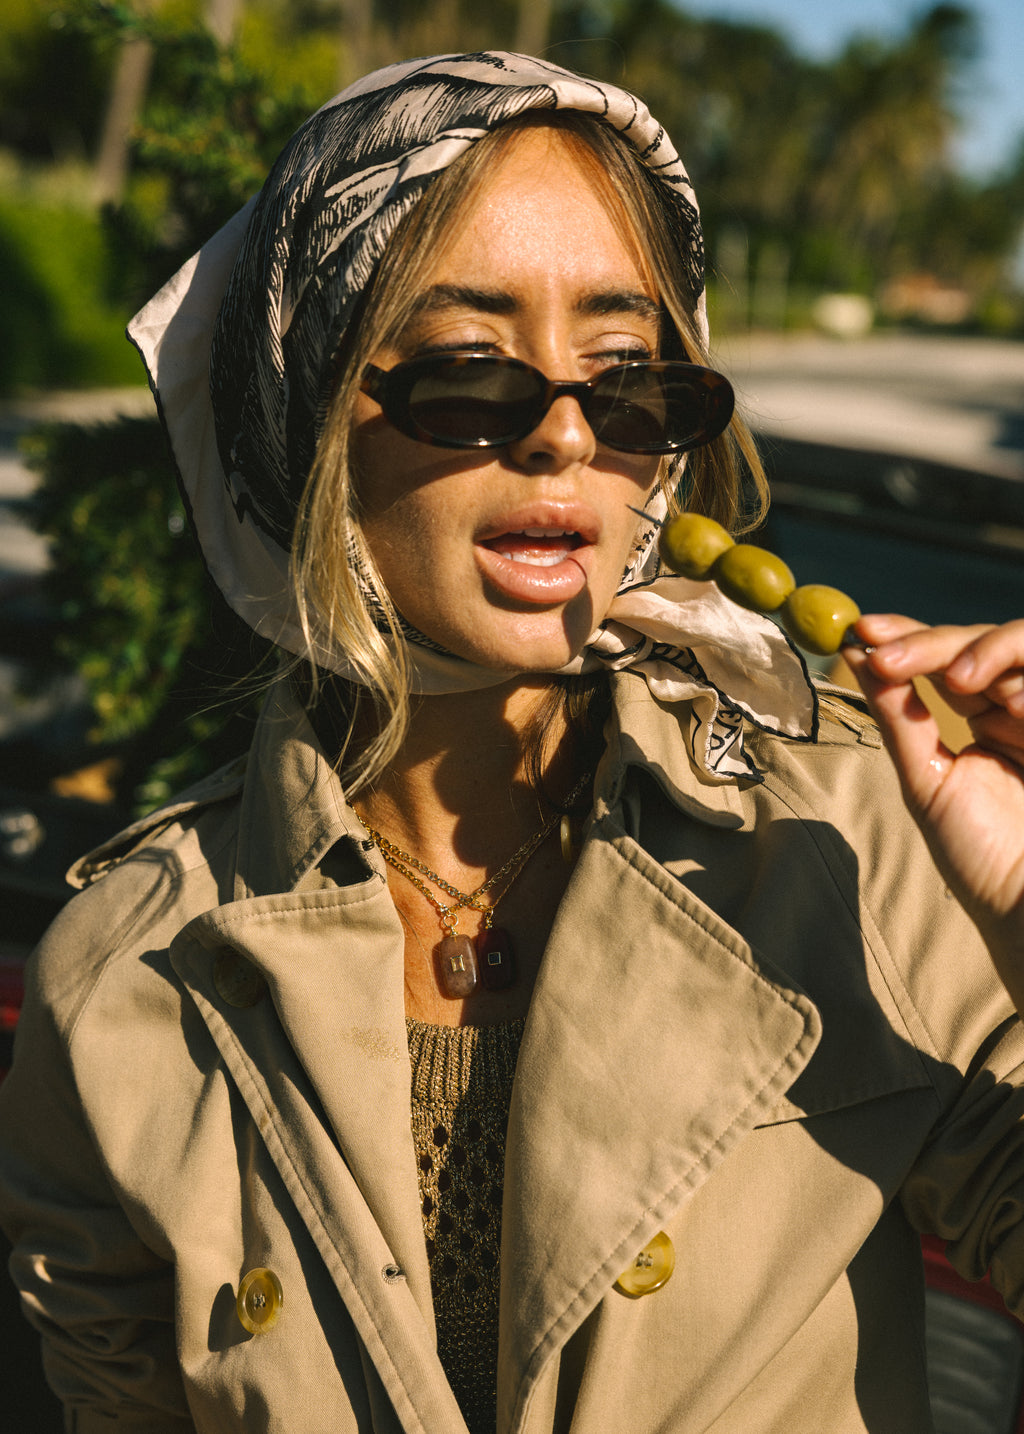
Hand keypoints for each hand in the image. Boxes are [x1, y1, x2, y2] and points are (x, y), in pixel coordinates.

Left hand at [844, 616, 1023, 991]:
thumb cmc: (980, 854)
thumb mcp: (927, 779)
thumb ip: (899, 718)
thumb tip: (856, 657)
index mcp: (979, 713)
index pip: (941, 655)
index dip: (903, 635)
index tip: (860, 630)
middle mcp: (1014, 703)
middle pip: (974, 642)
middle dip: (929, 643)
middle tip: (889, 656)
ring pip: (1016, 646)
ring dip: (984, 655)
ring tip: (961, 684)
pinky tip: (1011, 708)